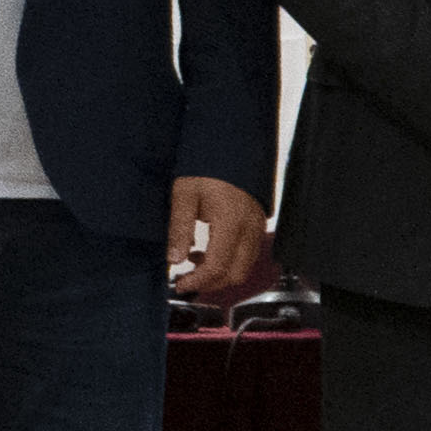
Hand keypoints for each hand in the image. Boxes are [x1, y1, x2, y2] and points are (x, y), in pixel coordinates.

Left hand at [167, 175, 270, 295]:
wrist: (229, 146)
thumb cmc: (207, 165)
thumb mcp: (184, 194)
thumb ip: (179, 229)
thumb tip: (173, 258)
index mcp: (231, 222)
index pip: (218, 267)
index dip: (198, 281)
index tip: (180, 284)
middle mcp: (250, 229)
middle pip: (236, 274)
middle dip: (211, 283)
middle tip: (186, 279)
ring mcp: (257, 228)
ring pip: (244, 267)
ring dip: (219, 273)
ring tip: (192, 262)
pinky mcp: (257, 225)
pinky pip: (247, 254)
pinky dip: (229, 261)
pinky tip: (206, 251)